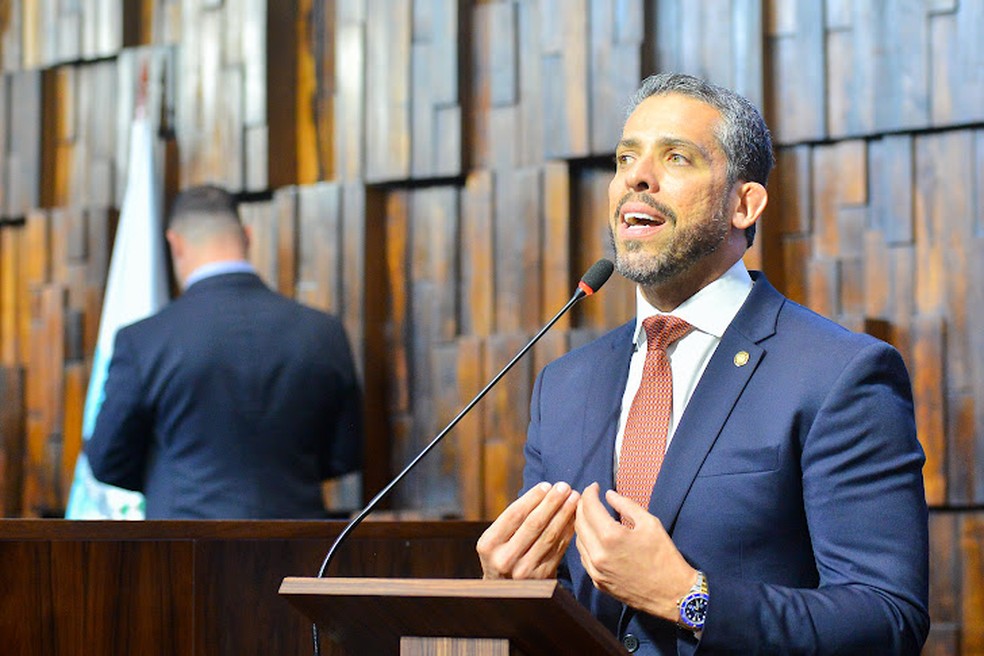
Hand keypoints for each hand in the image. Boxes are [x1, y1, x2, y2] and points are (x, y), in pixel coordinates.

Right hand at [477, 481, 579, 579]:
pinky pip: (558, 549)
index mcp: (489, 545)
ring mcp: (523, 571)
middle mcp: (504, 559)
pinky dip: (568, 532)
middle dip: (552, 502)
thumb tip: (544, 491)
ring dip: (564, 514)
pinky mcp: (541, 578)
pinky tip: (575, 519)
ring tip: (574, 498)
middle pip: (534, 524)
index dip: (533, 498)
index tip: (547, 485)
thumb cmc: (502, 555)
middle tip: (565, 487)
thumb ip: (512, 521)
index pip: (514, 515)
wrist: (504, 595)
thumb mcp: (496, 541)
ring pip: (549, 536)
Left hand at [574, 483, 696, 621]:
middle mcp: (597, 554)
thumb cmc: (664, 556)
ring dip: (582, 524)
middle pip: (579, 522)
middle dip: (583, 506)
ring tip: (591, 514)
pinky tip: (594, 536)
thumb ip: (626, 505)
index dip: (589, 493)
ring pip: (578, 540)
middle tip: (590, 498)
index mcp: (611, 537)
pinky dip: (586, 542)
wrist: (672, 594)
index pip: (590, 507)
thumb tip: (609, 495)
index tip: (594, 486)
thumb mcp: (650, 523)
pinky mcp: (597, 582)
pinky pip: (584, 557)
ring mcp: (595, 570)